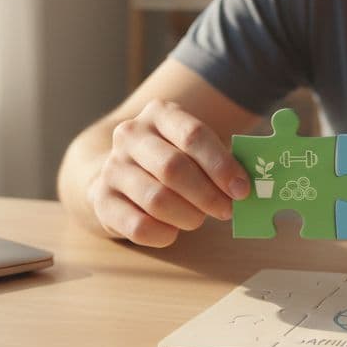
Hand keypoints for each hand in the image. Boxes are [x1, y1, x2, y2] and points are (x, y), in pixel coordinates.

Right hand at [88, 100, 249, 246]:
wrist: (118, 172)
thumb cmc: (170, 159)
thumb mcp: (193, 148)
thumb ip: (219, 162)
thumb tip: (245, 188)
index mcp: (160, 113)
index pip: (193, 135)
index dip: (221, 165)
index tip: (241, 189)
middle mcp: (131, 135)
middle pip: (174, 168)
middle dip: (207, 195)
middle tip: (227, 210)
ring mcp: (112, 166)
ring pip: (157, 199)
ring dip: (188, 216)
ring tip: (198, 219)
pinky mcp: (101, 199)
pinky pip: (138, 226)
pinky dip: (164, 233)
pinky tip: (173, 231)